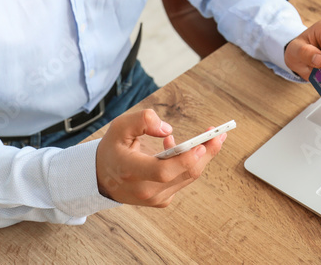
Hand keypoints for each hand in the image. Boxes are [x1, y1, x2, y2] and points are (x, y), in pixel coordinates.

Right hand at [95, 109, 224, 206]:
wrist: (101, 178)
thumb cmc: (113, 149)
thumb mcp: (119, 127)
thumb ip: (142, 121)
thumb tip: (168, 130)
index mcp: (130, 172)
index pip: (163, 171)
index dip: (185, 159)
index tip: (202, 145)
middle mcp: (144, 190)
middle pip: (184, 174)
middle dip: (206, 153)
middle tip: (219, 134)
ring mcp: (155, 198)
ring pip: (188, 178)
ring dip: (203, 156)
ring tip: (212, 137)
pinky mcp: (162, 200)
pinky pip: (182, 180)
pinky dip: (189, 163)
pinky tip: (181, 148)